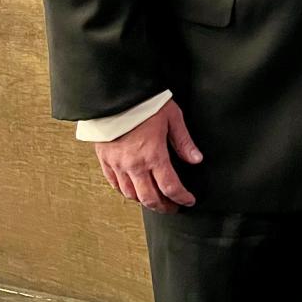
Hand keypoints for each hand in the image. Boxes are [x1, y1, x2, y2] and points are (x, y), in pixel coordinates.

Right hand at [95, 99, 201, 213]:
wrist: (115, 94)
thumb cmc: (144, 103)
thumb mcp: (172, 117)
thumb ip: (183, 141)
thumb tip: (196, 159)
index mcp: (153, 155)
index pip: (170, 187)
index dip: (182, 198)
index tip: (189, 201)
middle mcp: (134, 165)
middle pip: (150, 198)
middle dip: (164, 207)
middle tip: (173, 207)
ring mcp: (117, 164)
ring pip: (131, 195)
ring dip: (145, 201)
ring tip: (155, 200)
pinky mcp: (105, 159)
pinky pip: (114, 184)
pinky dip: (125, 191)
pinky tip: (133, 190)